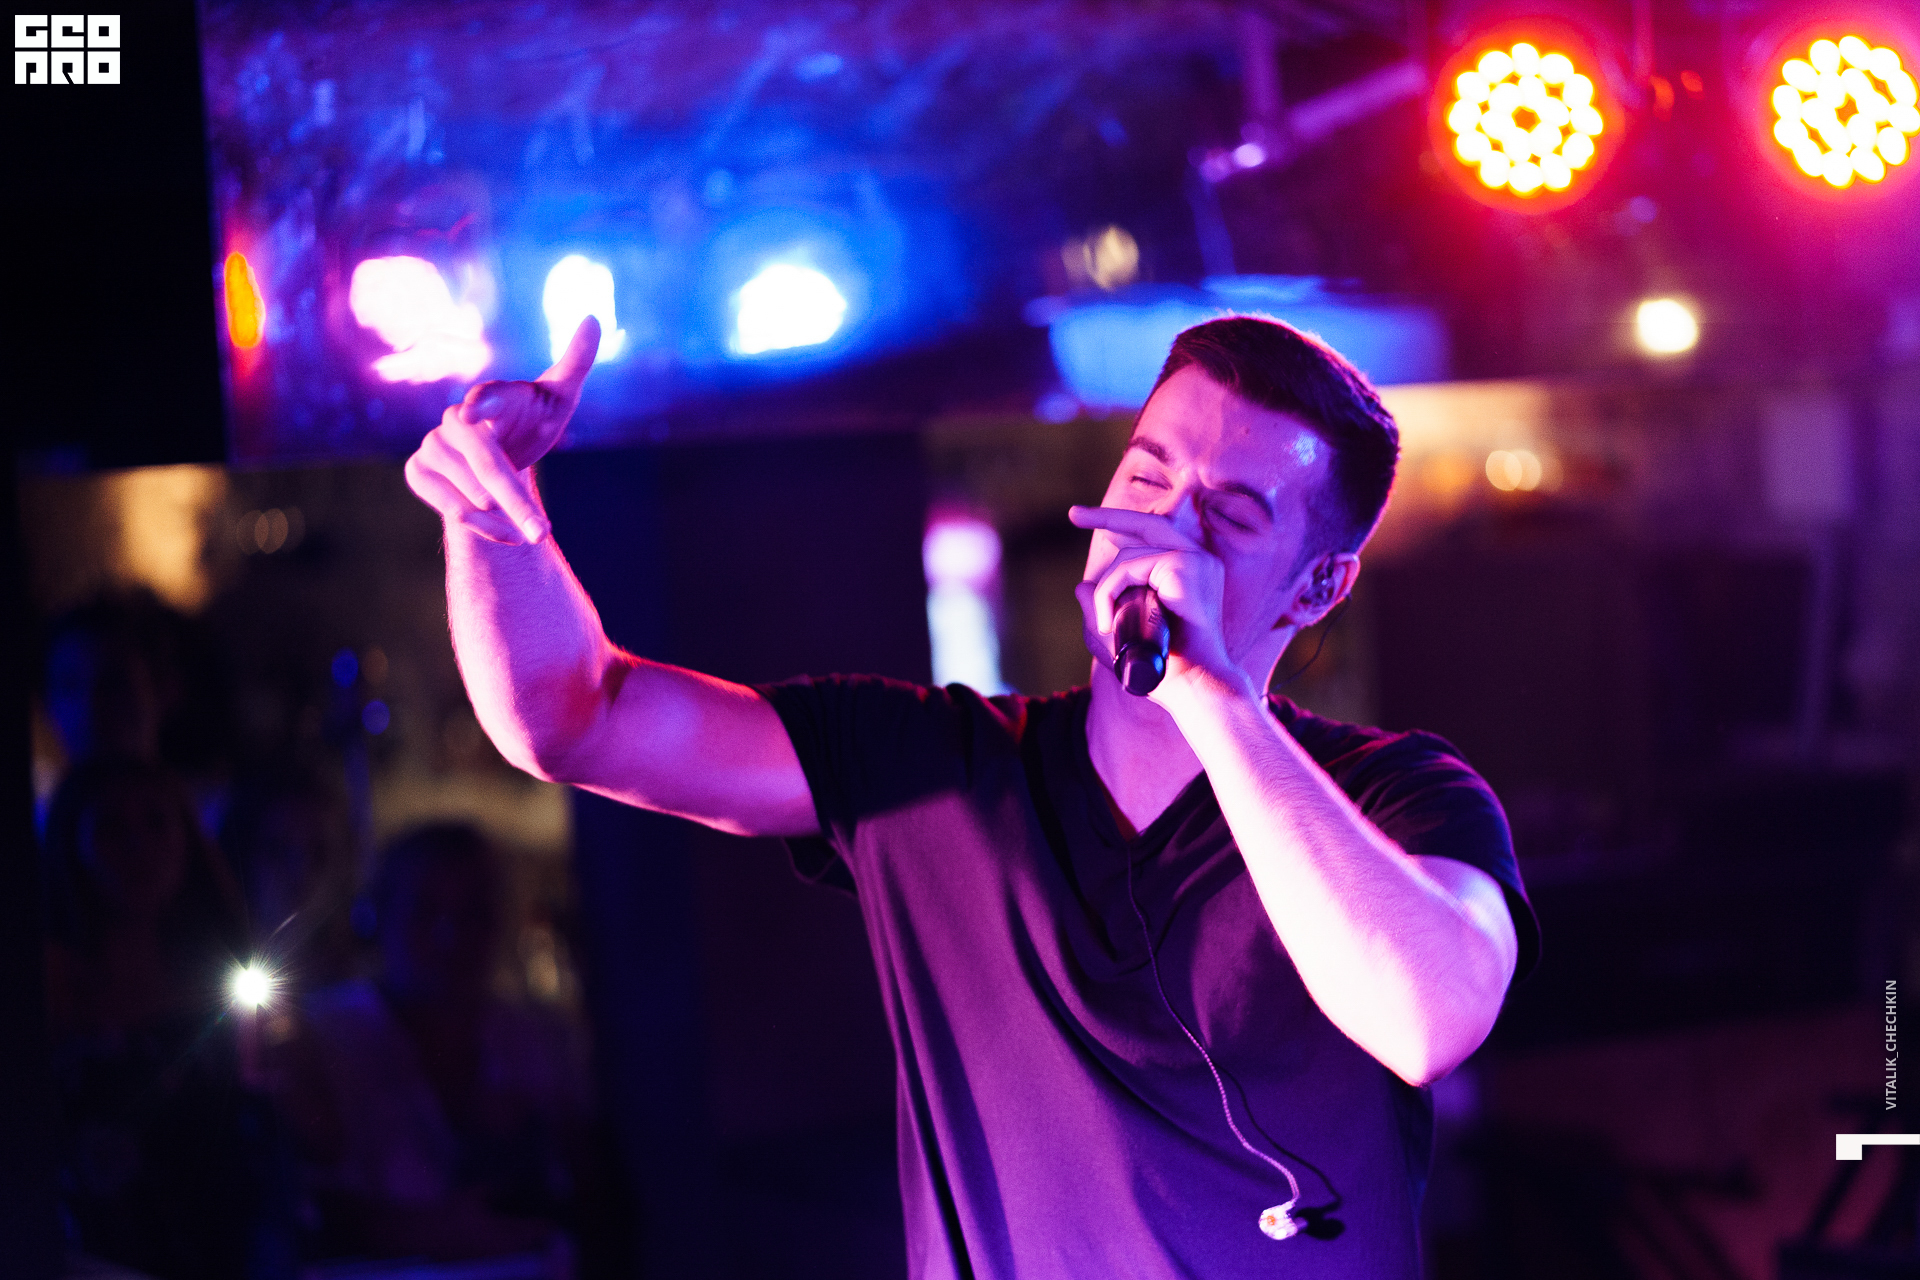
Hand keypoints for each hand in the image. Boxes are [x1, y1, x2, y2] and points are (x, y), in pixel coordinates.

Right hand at [403, 316, 600, 543]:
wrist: (501, 453)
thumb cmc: (532, 419)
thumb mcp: (559, 397)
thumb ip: (575, 362)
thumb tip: (593, 318)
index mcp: (492, 396)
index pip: (485, 398)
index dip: (480, 404)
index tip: (472, 411)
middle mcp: (456, 418)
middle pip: (487, 465)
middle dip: (515, 501)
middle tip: (543, 533)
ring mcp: (432, 444)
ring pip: (470, 493)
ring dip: (506, 516)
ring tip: (529, 524)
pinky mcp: (417, 471)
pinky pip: (451, 509)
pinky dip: (484, 527)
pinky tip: (508, 531)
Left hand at [1068, 502, 1237, 694]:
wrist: (1192, 685)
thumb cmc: (1162, 668)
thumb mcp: (1117, 637)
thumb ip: (1099, 610)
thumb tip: (1081, 586)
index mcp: (1191, 572)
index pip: (1154, 536)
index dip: (1121, 526)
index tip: (1086, 521)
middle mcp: (1198, 560)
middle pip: (1148, 524)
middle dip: (1107, 516)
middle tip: (1073, 515)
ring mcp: (1195, 560)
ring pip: (1131, 556)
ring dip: (1107, 589)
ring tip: (1103, 625)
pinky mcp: (1185, 565)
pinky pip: (1132, 567)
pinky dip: (1111, 591)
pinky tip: (1108, 621)